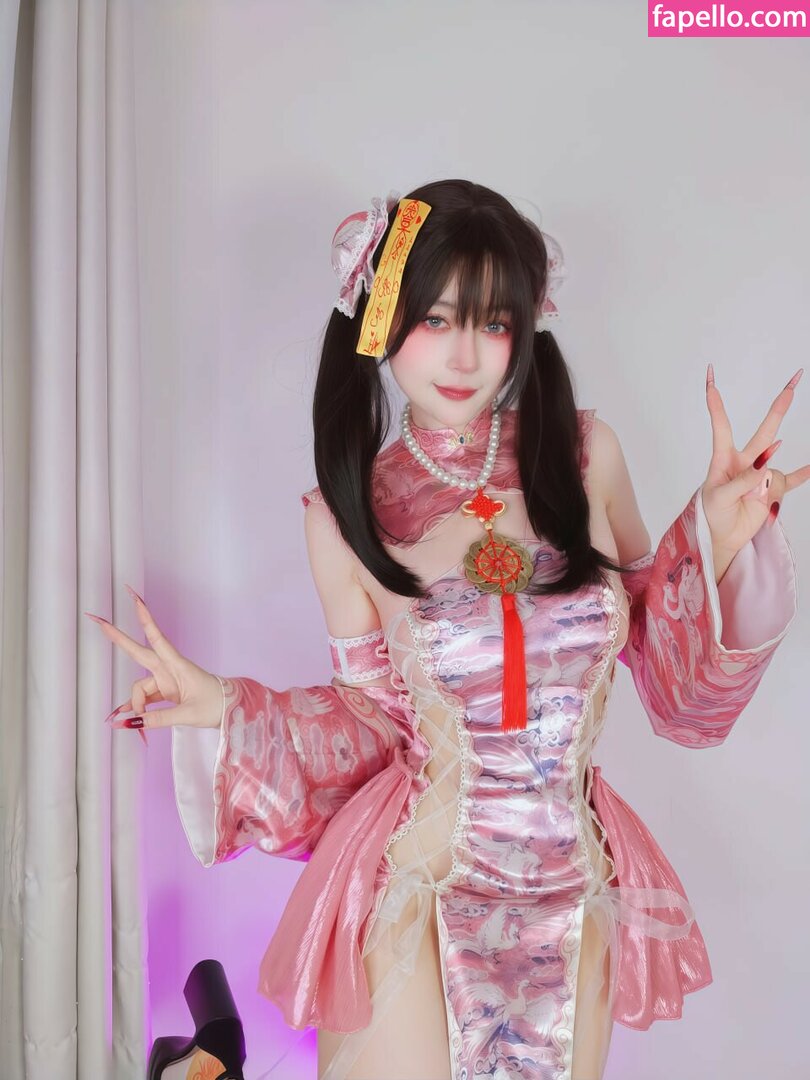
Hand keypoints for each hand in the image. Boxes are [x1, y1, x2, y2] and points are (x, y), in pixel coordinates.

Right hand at [84, 584, 223, 737]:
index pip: (156, 638)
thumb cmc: (216, 706)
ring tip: (138, 725)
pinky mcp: (167, 691)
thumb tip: (130, 722)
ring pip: (141, 688)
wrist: (232, 710)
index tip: (134, 599)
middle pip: (138, 652)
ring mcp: (167, 680)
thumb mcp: (188, 714)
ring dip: (136, 704)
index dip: (145, 619)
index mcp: (177, 666)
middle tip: (96, 620)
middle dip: (118, 638)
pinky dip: (139, 708)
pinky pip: (146, 698)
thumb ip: (158, 718)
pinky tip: (131, 719)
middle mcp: (169, 669)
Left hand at [701, 364, 809, 562]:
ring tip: (751, 502)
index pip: (721, 428)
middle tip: (793, 383)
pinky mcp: (772, 489)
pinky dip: (803, 474)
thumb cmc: (712, 513)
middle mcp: (745, 462)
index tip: (711, 382)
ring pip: (774, 471)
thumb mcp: (719, 497)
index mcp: (724, 460)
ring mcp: (761, 475)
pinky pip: (791, 480)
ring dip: (766, 487)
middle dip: (779, 408)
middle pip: (765, 432)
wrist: (722, 536)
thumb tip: (766, 463)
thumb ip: (742, 481)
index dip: (716, 406)